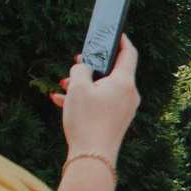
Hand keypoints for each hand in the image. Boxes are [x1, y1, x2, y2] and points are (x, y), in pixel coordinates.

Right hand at [56, 36, 140, 157]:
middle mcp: (130, 95)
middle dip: (93, 66)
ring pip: (104, 89)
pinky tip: (61, 100)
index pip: (128, 54)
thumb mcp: (77, 88)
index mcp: (124, 83)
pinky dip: (85, 99)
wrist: (92, 158)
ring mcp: (124, 109)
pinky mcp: (116, 121)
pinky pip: (101, 103)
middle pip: (114, 72)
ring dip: (85, 84)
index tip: (114, 32)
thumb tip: (83, 68)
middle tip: (79, 60)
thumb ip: (80, 69)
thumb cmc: (86, 120)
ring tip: (64, 83)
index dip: (121, 40)